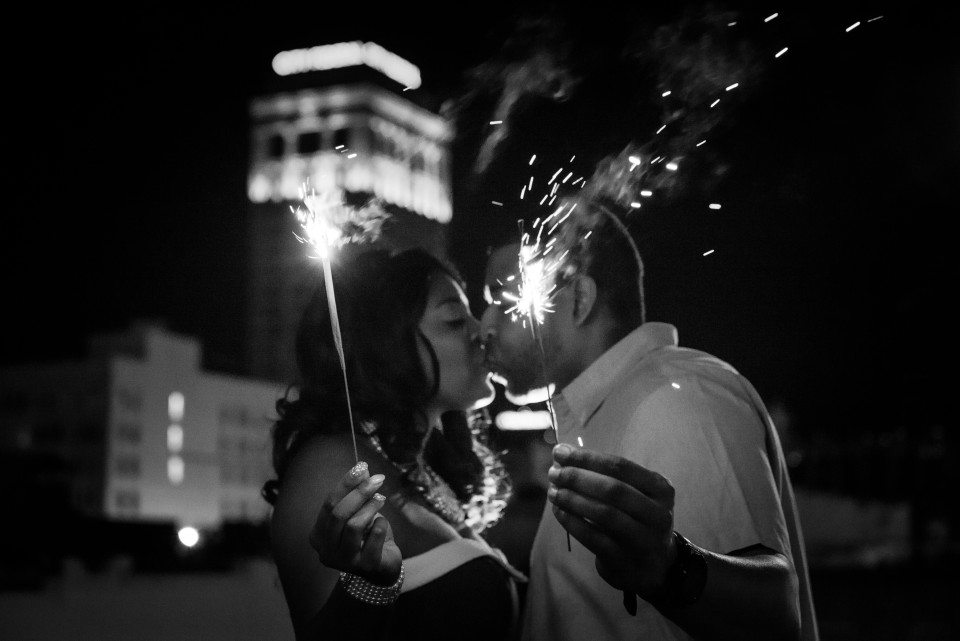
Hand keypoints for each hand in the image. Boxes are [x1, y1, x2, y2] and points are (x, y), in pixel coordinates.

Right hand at [309, 462, 402, 585]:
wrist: (382, 567)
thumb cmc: (367, 537)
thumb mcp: (359, 513)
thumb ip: (356, 495)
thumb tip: (362, 469)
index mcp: (318, 535)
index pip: (329, 504)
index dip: (345, 484)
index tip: (361, 467)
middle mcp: (325, 551)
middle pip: (338, 514)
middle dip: (359, 493)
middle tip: (377, 479)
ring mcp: (343, 562)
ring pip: (353, 526)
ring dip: (370, 507)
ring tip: (382, 498)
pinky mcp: (364, 567)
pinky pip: (373, 538)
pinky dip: (380, 525)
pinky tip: (382, 523)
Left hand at [547, 444, 676, 597]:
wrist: (653, 566)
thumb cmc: (636, 518)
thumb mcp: (635, 494)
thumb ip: (605, 475)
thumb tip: (562, 454)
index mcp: (660, 489)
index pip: (620, 467)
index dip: (587, 458)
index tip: (560, 452)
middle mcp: (657, 513)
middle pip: (613, 489)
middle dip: (577, 478)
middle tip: (553, 473)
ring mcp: (643, 539)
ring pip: (604, 514)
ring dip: (572, 499)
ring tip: (552, 492)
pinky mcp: (624, 559)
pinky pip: (593, 537)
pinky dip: (572, 522)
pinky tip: (558, 511)